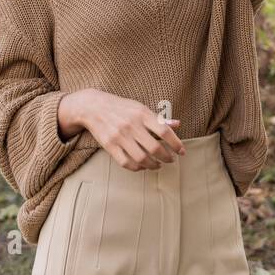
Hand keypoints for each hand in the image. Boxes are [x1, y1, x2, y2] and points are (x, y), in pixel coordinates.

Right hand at [70, 89, 185, 169]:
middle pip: (155, 148)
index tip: (182, 152)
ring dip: (153, 165)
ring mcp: (120, 136)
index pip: (164, 131)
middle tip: (171, 160)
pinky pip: (126, 163)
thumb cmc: (121, 107)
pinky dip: (137, 168)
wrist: (93, 107)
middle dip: (167, 158)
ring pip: (142, 158)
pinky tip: (142, 166)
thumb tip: (178, 125)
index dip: (176, 143)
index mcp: (142, 113)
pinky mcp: (109, 146)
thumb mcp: (140, 108)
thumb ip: (159, 118)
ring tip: (158, 165)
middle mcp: (132, 125)